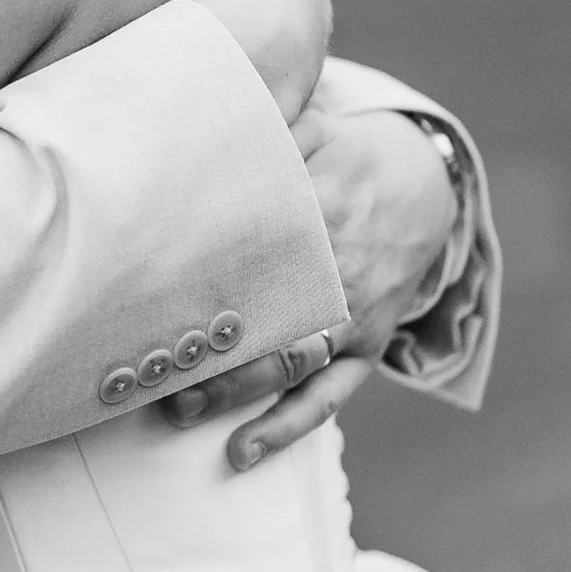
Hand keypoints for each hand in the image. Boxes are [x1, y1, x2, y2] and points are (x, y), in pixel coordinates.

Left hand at [162, 108, 459, 466]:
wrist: (424, 180)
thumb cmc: (342, 152)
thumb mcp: (309, 128)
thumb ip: (262, 132)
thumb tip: (195, 120)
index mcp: (314, 214)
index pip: (252, 253)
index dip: (200, 281)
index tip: (146, 303)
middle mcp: (333, 272)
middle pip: (266, 319)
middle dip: (208, 350)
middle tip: (148, 369)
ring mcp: (353, 316)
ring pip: (292, 365)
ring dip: (237, 393)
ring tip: (180, 411)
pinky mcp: (367, 346)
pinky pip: (329, 397)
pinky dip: (288, 428)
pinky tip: (244, 452)